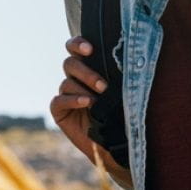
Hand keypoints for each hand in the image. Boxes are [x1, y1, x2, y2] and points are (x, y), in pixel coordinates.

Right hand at [47, 37, 120, 169]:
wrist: (114, 145)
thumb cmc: (122, 116)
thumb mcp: (123, 93)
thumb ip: (119, 76)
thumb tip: (132, 59)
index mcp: (88, 68)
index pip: (75, 49)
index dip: (78, 44)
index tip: (89, 49)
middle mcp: (75, 79)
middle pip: (70, 63)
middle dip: (86, 72)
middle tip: (103, 85)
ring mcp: (66, 94)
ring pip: (67, 82)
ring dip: (83, 88)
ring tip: (99, 99)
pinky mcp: (59, 111)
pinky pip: (59, 100)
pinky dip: (73, 100)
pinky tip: (87, 103)